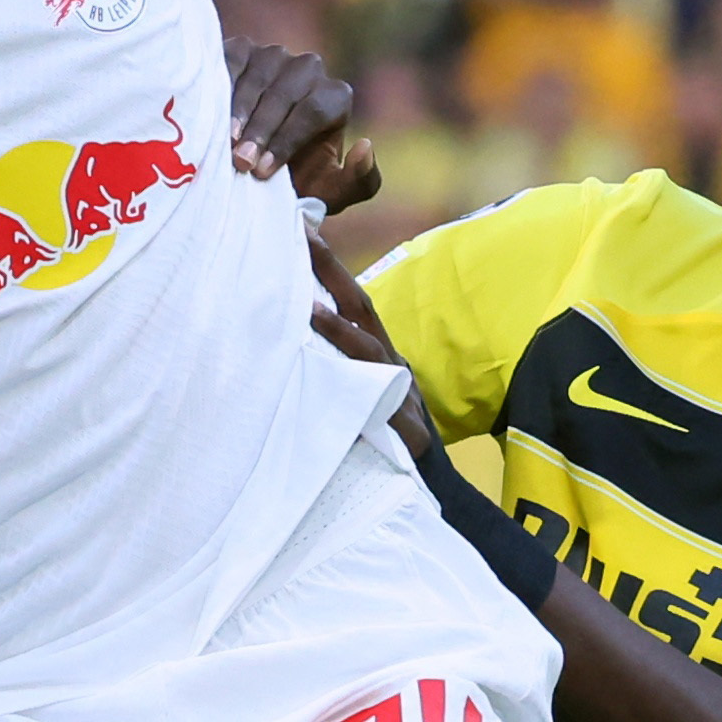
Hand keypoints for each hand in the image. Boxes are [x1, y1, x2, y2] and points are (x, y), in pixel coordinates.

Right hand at [221, 39, 378, 208]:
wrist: (255, 164)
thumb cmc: (298, 180)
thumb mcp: (332, 192)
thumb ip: (362, 181)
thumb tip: (365, 146)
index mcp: (336, 96)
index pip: (313, 111)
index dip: (287, 141)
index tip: (262, 171)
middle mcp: (309, 69)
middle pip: (285, 95)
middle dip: (261, 131)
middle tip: (240, 162)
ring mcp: (275, 55)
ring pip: (259, 78)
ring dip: (241, 112)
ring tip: (226, 142)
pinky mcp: (243, 49)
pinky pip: (233, 61)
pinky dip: (222, 86)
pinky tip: (211, 114)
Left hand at [304, 230, 446, 465]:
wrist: (428, 490)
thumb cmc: (386, 441)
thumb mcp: (360, 397)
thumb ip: (335, 372)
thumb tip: (293, 345)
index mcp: (380, 355)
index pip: (353, 302)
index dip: (330, 268)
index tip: (301, 230)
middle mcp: (392, 365)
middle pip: (362, 309)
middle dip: (332, 272)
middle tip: (301, 237)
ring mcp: (401, 393)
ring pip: (369, 352)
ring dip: (338, 328)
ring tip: (306, 307)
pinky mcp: (406, 427)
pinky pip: (379, 404)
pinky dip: (360, 389)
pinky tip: (335, 378)